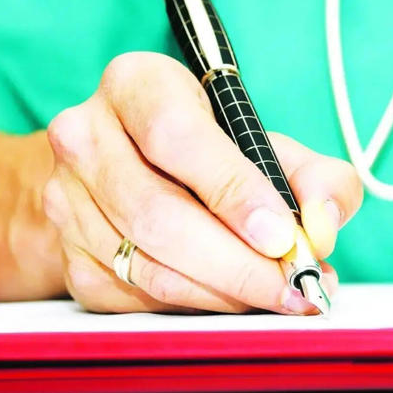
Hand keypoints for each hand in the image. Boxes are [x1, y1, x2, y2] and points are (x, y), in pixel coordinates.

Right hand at [42, 52, 361, 314]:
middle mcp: (87, 138)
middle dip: (239, 264)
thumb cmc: (211, 151)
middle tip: (295, 285)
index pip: (176, 137)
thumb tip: (323, 226)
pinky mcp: (72, 254)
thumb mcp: (269, 144)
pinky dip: (200, 306)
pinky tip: (239, 299)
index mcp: (137, 86)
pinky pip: (139, 297)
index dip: (233, 191)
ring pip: (150, 266)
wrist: (129, 168)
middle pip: (159, 215)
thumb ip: (315, 176)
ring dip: (226, 294)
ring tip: (281, 296)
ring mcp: (69, 201)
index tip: (282, 235)